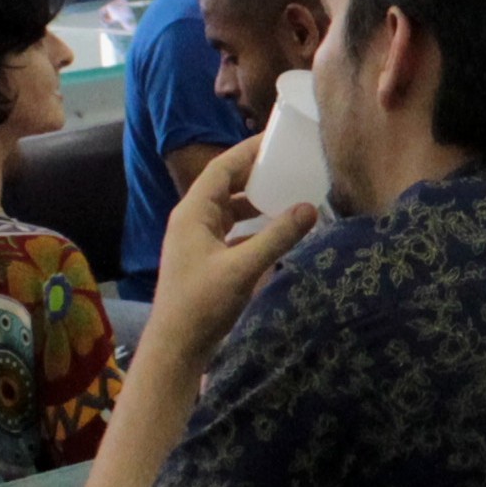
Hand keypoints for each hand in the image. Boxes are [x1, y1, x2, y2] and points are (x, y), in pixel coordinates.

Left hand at [147, 133, 318, 376]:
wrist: (176, 346)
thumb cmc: (202, 304)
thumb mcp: (243, 268)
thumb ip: (277, 237)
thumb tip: (309, 207)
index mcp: (193, 213)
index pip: (221, 168)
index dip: (246, 151)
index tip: (274, 139)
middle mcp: (191, 220)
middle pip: (223, 185)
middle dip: (253, 174)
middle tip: (286, 164)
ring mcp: (196, 241)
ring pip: (227, 210)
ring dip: (253, 201)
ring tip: (284, 194)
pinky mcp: (203, 260)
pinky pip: (230, 231)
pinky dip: (251, 226)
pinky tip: (273, 233)